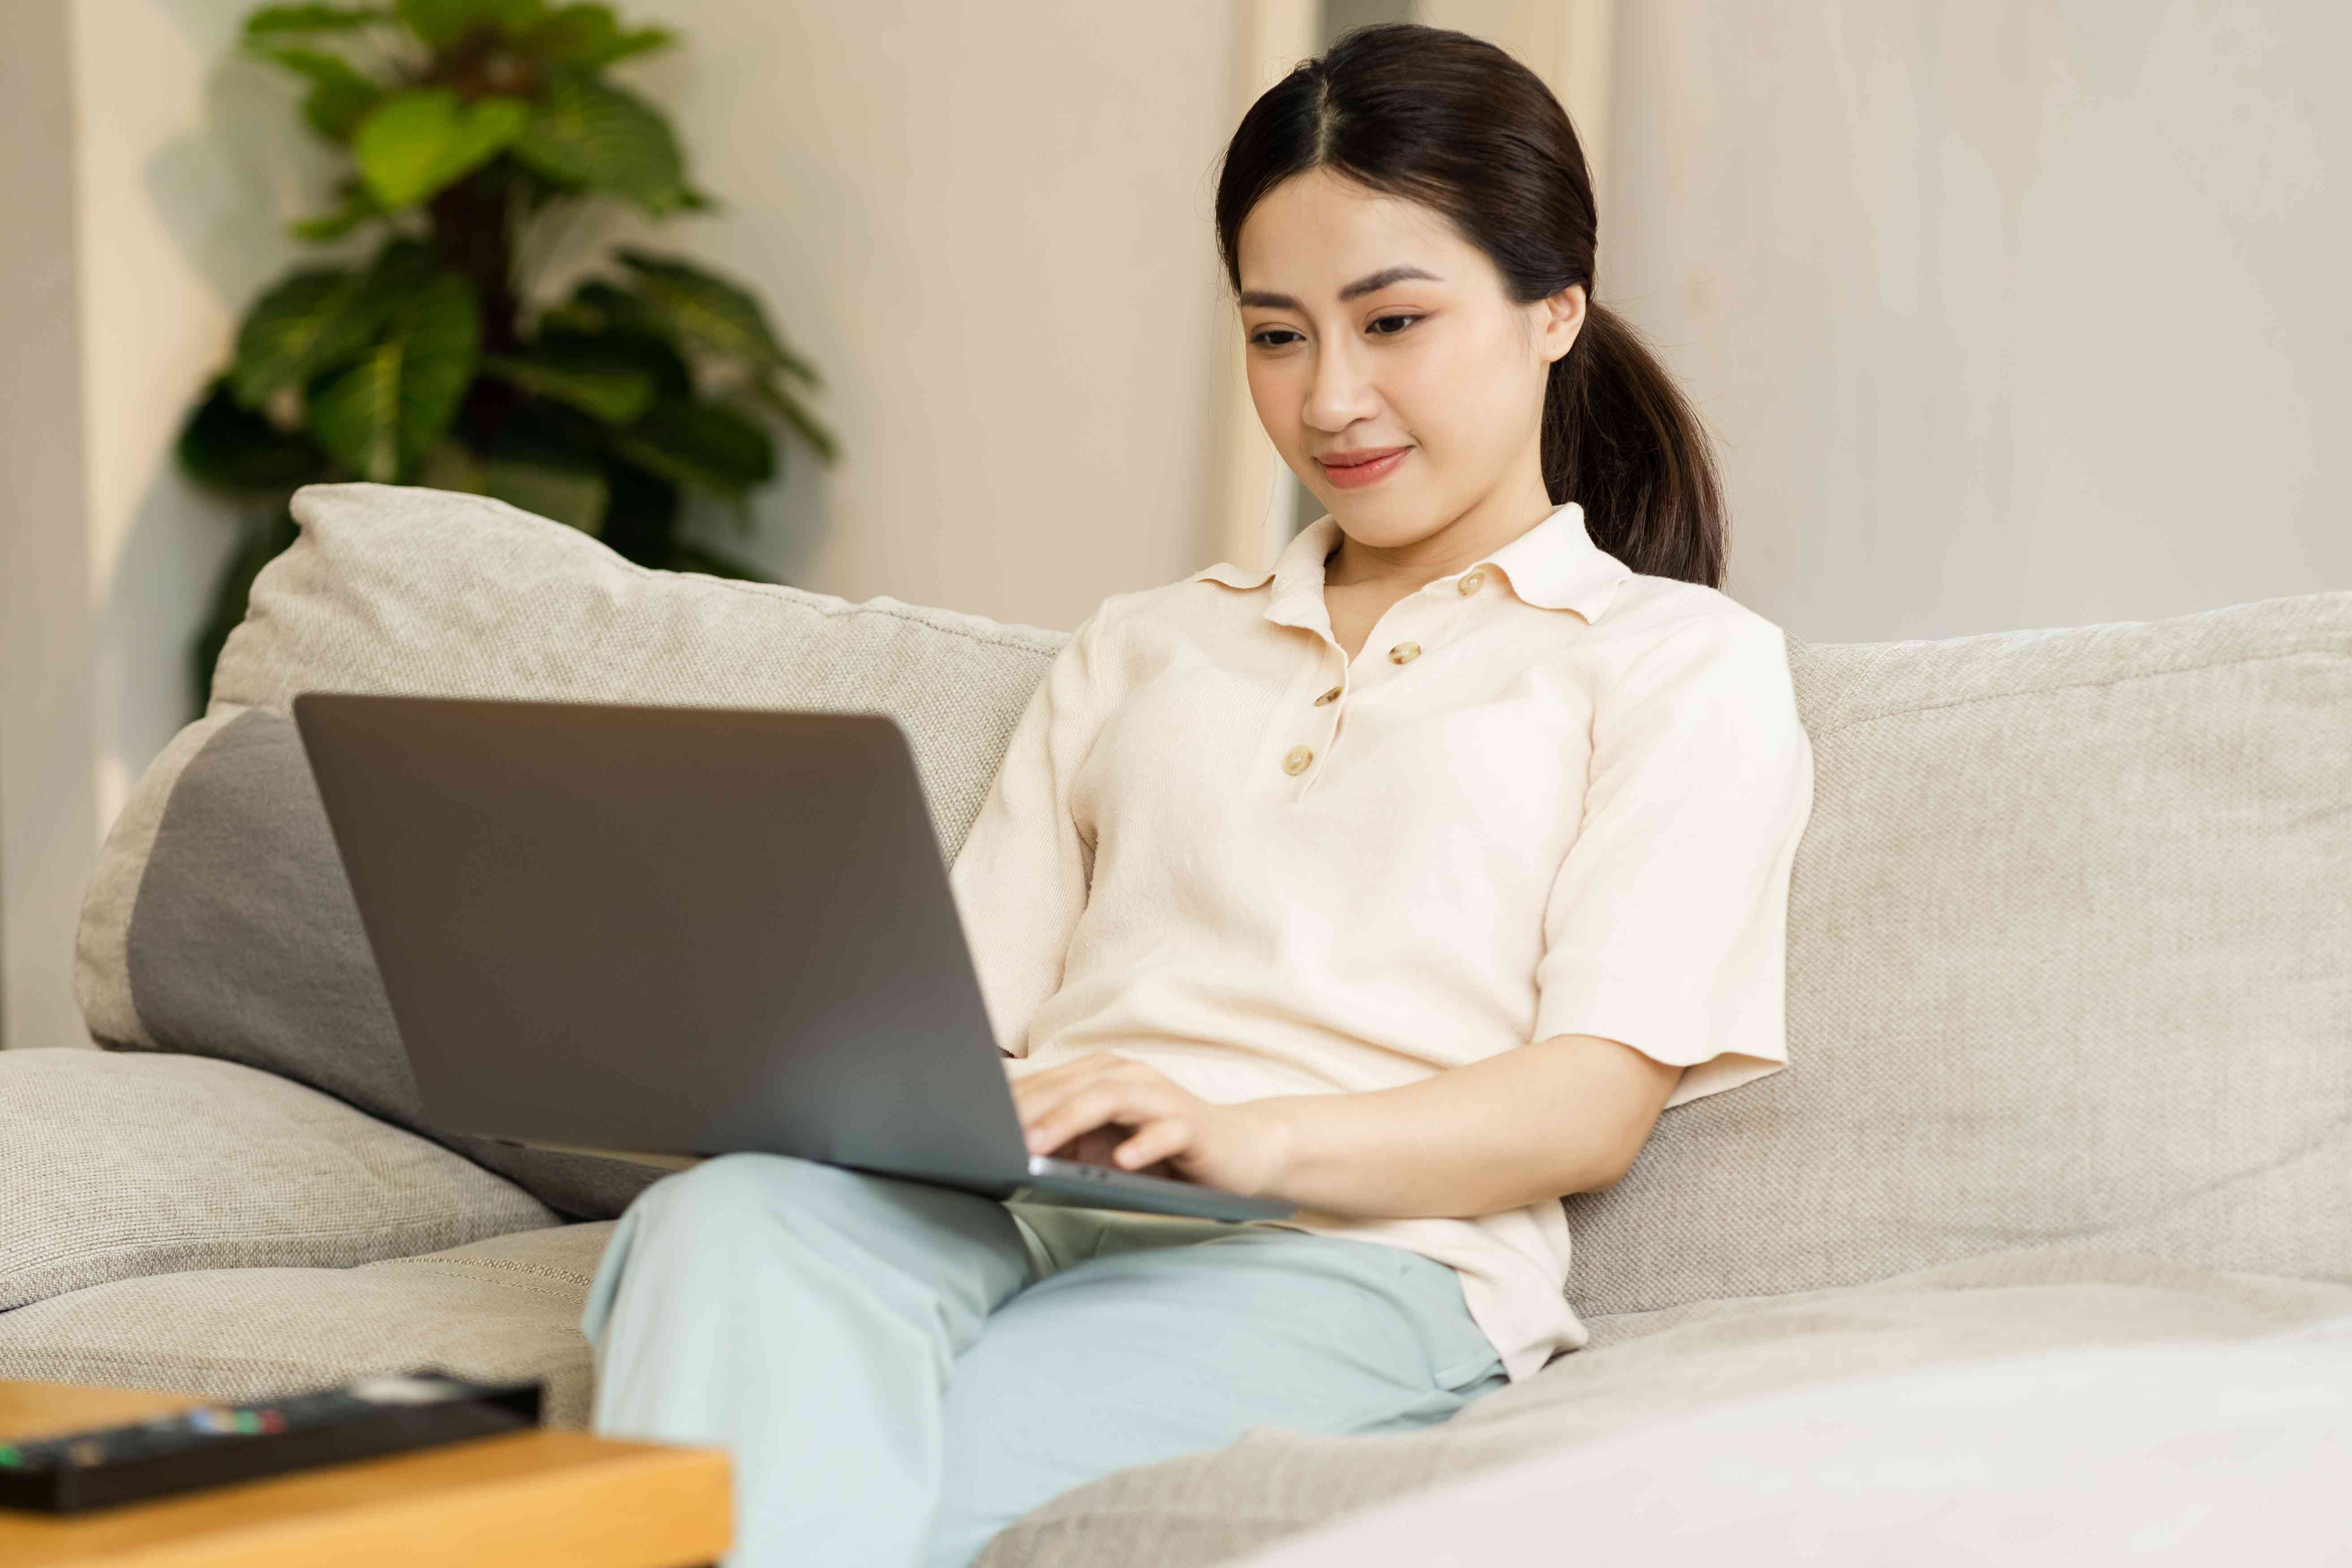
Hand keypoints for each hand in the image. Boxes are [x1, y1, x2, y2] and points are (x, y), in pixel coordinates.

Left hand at [1006, 1052, 1291, 1197]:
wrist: (1239, 1152)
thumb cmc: (1159, 1152)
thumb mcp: (1101, 1147)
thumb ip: (1063, 1142)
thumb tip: (1003, 1150)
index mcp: (1102, 1075)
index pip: (1048, 1084)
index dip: (1011, 1103)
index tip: (971, 1122)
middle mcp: (1130, 1076)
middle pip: (1072, 1086)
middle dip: (1029, 1110)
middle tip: (991, 1136)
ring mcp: (1162, 1098)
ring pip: (1111, 1099)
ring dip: (1070, 1120)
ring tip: (1037, 1146)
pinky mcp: (1193, 1126)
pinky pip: (1166, 1132)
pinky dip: (1143, 1144)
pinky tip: (1122, 1161)